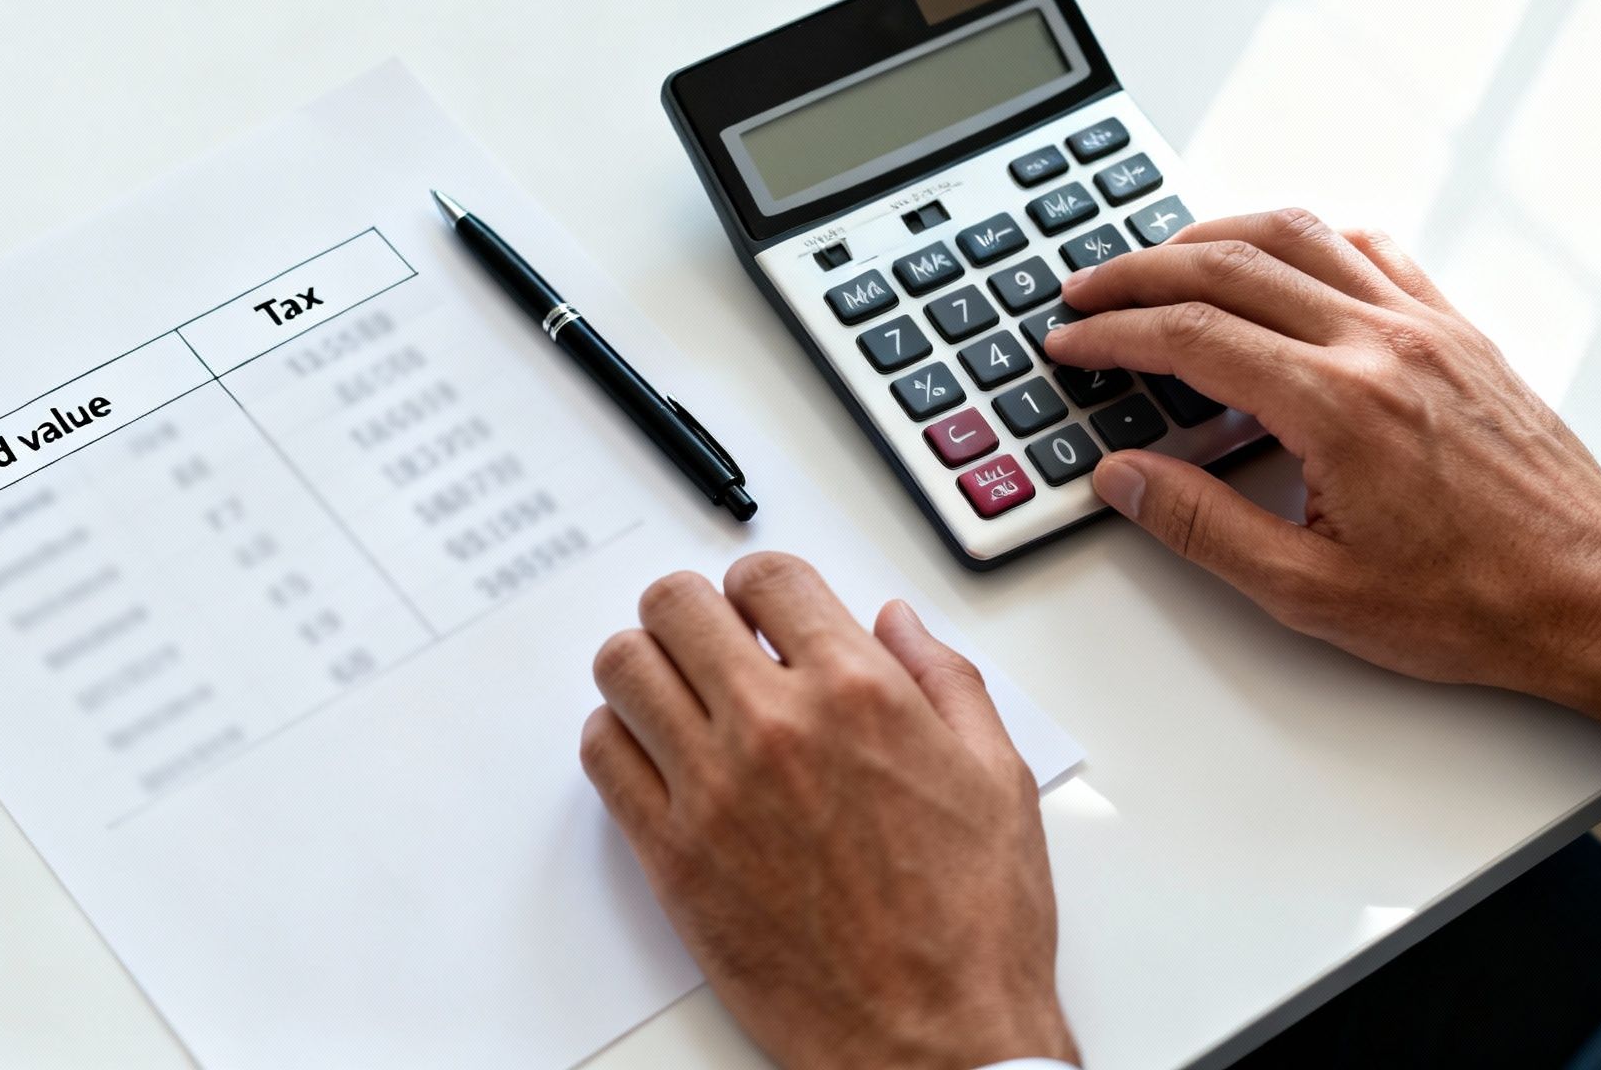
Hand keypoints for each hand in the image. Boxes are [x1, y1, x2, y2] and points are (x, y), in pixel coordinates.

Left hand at [580, 553, 1074, 1069]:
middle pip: (675, 605)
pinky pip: (602, 756)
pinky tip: (656, 755)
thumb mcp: (997, 778)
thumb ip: (944, 680)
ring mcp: (713, 789)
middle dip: (692, 610)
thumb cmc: (973, 927)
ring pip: (623, 669)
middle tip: (711, 640)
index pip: (767, 576)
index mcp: (860, 694)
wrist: (935, 1040)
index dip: (761, 585)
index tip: (765, 609)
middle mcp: (776, 727)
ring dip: (644, 665)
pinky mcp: (671, 855)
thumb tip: (897, 623)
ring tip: (675, 691)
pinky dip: (617, 738)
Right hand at [1046, 209, 1600, 737]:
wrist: (1588, 595)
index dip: (1115, 333)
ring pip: (1299, 234)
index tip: (1072, 342)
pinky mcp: (1457, 331)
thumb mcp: (1309, 591)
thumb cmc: (1471, 600)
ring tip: (1160, 259)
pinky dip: (1305, 240)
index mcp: (1339, 408)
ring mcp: (1425, 328)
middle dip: (1140, 271)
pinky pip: (1370, 250)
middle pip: (1231, 265)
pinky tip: (1276, 262)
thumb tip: (1125, 479)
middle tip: (1088, 291)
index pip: (1193, 337)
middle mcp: (1382, 347)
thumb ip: (1201, 527)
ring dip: (1213, 235)